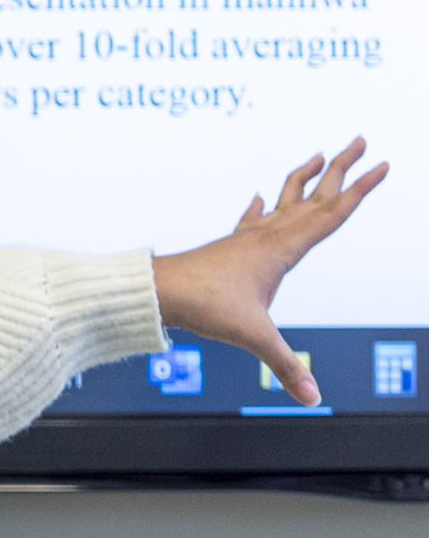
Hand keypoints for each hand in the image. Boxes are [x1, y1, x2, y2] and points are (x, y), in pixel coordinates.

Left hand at [152, 137, 388, 405]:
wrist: (155, 290)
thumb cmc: (202, 306)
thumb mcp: (253, 336)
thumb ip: (285, 366)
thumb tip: (311, 397)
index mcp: (283, 248)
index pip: (332, 212)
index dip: (361, 188)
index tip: (383, 164)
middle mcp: (267, 235)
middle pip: (313, 194)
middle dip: (340, 167)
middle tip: (360, 140)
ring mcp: (246, 238)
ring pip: (284, 200)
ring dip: (304, 178)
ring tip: (320, 156)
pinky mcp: (228, 246)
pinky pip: (250, 220)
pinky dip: (259, 208)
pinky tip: (257, 197)